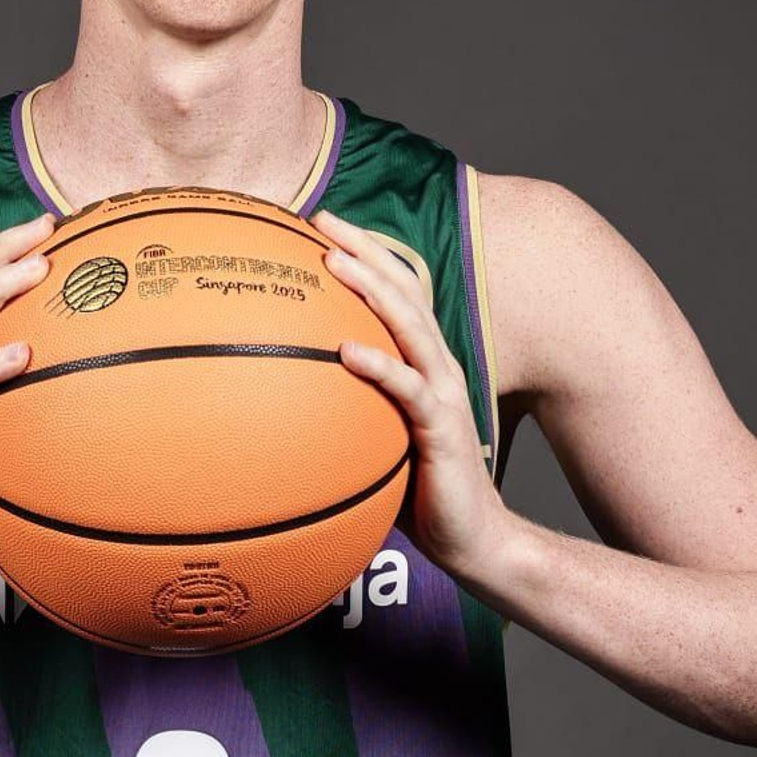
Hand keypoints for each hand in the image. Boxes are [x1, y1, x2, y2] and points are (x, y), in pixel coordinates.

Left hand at [311, 207, 513, 584]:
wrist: (472, 538)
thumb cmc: (419, 490)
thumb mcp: (377, 438)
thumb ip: (348, 411)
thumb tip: (284, 402)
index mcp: (422, 363)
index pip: (395, 293)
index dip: (364, 253)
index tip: (321, 224)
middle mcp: (437, 367)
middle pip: (402, 292)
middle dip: (363, 250)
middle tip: (322, 219)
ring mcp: (442, 394)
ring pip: (408, 327)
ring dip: (370, 290)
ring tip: (333, 262)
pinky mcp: (441, 429)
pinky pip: (408, 391)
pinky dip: (379, 367)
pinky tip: (347, 351)